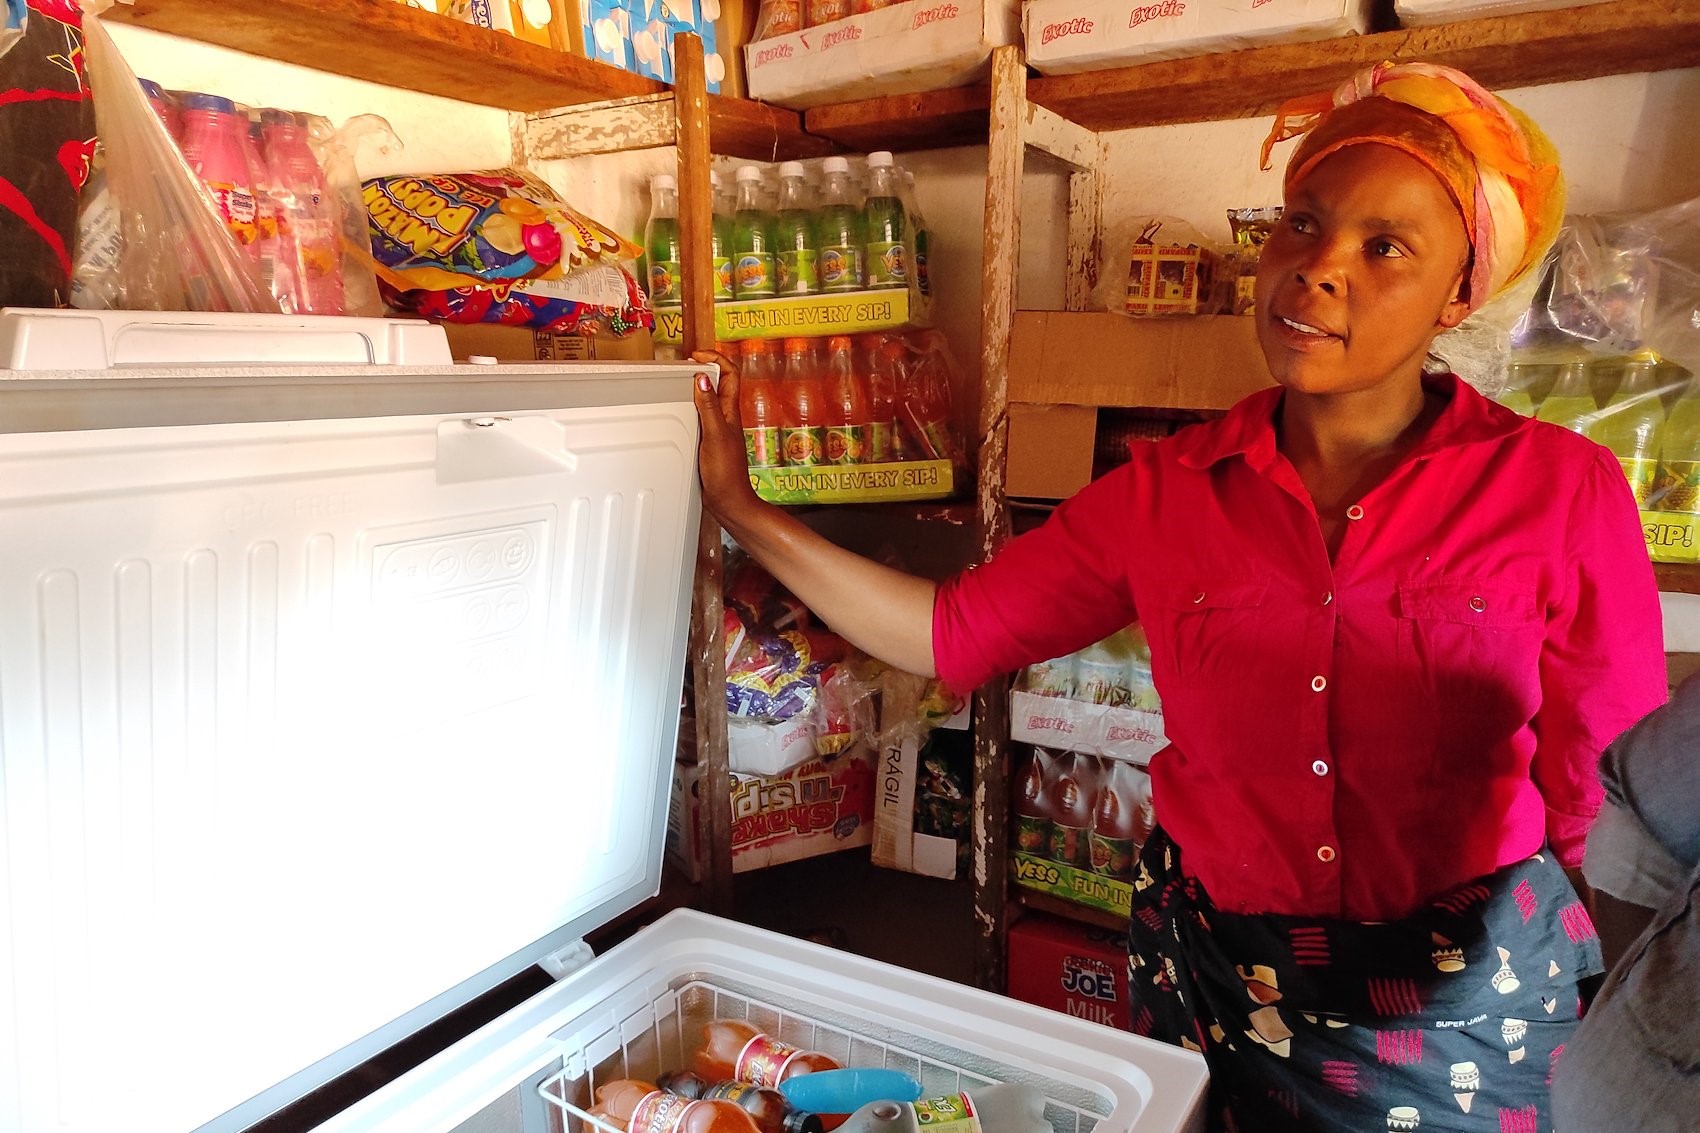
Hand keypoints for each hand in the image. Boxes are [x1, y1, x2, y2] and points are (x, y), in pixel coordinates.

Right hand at [690, 349, 762, 526]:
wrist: (728, 501)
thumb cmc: (726, 473)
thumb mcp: (714, 435)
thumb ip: (708, 407)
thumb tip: (702, 378)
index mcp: (731, 413)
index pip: (730, 374)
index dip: (716, 359)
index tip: (696, 356)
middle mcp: (726, 418)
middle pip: (721, 383)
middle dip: (706, 367)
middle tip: (686, 364)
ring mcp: (718, 429)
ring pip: (711, 399)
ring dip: (698, 387)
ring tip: (681, 382)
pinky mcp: (709, 442)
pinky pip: (702, 416)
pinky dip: (692, 408)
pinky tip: (680, 412)